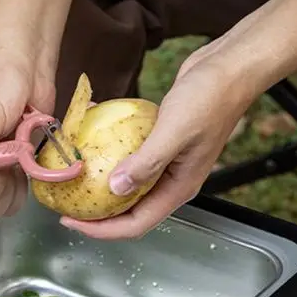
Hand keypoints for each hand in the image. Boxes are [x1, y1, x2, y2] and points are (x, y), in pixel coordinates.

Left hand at [61, 42, 248, 239]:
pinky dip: (107, 152)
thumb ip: (147, 162)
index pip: (136, 224)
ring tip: (71, 177)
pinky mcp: (159, 143)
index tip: (72, 222)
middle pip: (128, 211)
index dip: (103, 229)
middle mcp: (171, 181)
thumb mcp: (174, 131)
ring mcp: (166, 163)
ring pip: (126, 185)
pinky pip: (128, 156)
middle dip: (96, 214)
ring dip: (98, 184)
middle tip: (66, 205)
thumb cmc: (210, 97)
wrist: (230, 67)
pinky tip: (88, 137)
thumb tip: (115, 188)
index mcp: (179, 188)